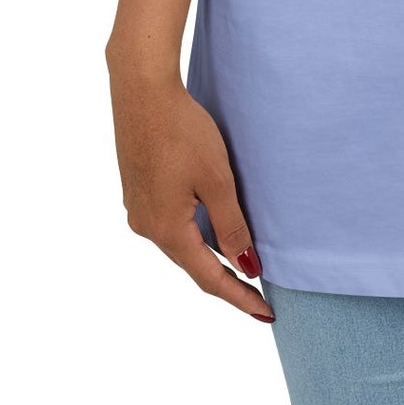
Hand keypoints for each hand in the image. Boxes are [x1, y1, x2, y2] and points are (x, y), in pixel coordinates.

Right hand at [108, 64, 273, 322]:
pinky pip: (171, 222)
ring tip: (240, 261)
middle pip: (192, 263)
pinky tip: (210, 224)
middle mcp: (146, 226)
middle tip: (258, 293)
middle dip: (226, 278)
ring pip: (181, 242)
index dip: (239, 296)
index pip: (209, 278)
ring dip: (209, 253)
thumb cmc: (182, 131)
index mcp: (166, 230)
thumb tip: (247, 266)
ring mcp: (138, 208)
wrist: (142, 91)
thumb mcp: (216, 180)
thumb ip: (231, 226)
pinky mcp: (137, 189)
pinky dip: (194, 231)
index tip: (265, 314)